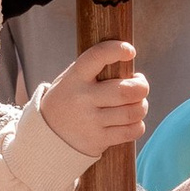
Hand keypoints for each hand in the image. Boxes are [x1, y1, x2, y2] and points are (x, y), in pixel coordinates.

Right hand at [36, 43, 148, 166]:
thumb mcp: (70, 80)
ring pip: (133, 112)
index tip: (129, 51)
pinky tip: (132, 120)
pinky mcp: (99, 140)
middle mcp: (83, 98)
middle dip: (142, 86)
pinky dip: (138, 124)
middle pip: (127, 90)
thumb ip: (94, 71)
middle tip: (140, 84)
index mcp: (75, 78)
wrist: (47, 135)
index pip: (98, 56)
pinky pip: (132, 131)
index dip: (117, 50)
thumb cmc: (68, 101)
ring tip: (137, 103)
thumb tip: (128, 65)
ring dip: (141, 106)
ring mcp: (90, 121)